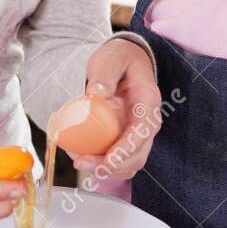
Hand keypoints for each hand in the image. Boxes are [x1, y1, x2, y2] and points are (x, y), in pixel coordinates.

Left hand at [70, 38, 161, 178]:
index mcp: (148, 101)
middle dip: (112, 165)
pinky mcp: (125, 138)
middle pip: (137, 154)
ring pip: (129, 163)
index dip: (127, 148)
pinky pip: (117, 159)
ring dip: (105, 169)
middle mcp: (146, 121)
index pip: (143, 130)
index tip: (109, 159)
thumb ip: (104, 73)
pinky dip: (102, 164)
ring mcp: (136, 133)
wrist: (125, 61)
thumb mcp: (111, 58)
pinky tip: (81, 157)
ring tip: (79, 162)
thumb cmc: (120, 59)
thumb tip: (97, 93)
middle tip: (82, 162)